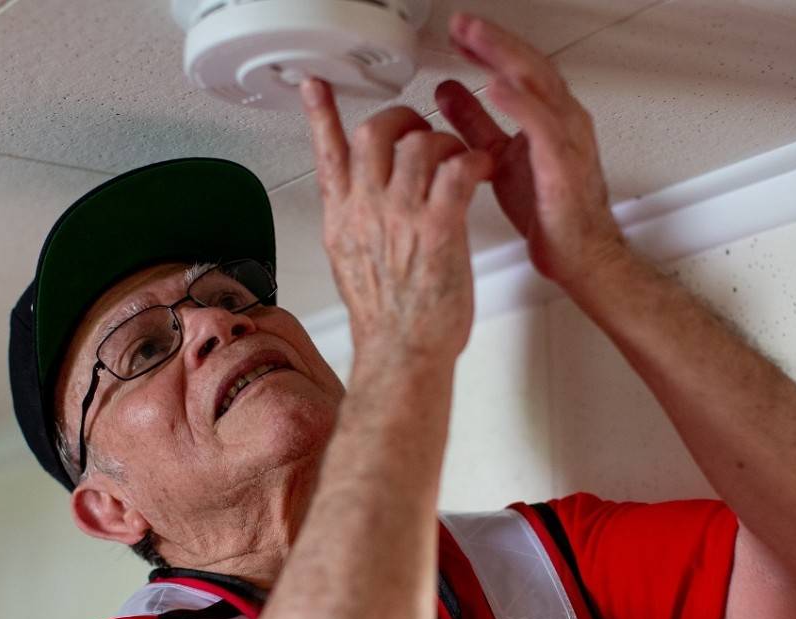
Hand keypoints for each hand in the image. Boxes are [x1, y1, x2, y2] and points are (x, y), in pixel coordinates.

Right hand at [300, 78, 492, 361]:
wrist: (402, 354)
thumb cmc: (387, 320)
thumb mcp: (351, 263)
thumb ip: (353, 223)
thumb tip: (354, 202)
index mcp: (344, 218)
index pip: (327, 154)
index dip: (320, 115)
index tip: (315, 87)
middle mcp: (367, 211)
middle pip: (373, 133)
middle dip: (402, 120)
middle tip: (421, 131)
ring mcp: (401, 217)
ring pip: (419, 143)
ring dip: (444, 142)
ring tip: (458, 159)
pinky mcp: (439, 228)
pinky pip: (457, 169)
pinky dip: (473, 161)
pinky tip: (480, 169)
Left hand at [435, 13, 624, 288]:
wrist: (579, 255)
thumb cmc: (550, 212)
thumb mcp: (498, 157)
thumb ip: (476, 123)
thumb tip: (447, 93)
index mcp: (548, 117)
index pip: (518, 68)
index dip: (488, 46)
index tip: (458, 31)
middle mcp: (563, 120)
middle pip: (529, 65)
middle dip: (494, 40)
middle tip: (462, 24)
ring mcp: (568, 140)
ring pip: (538, 85)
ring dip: (504, 58)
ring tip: (475, 39)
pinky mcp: (564, 166)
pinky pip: (543, 127)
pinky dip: (520, 104)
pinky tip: (497, 88)